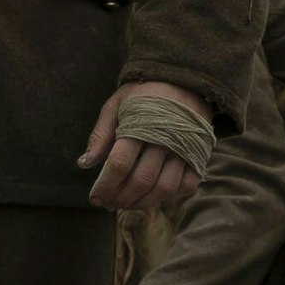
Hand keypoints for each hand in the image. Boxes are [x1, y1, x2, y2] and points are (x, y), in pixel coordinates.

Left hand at [80, 80, 205, 212]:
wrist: (184, 80)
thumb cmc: (143, 94)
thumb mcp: (116, 105)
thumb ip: (100, 134)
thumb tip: (84, 164)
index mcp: (140, 125)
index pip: (120, 164)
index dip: (105, 186)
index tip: (95, 198)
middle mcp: (165, 139)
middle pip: (141, 180)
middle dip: (121, 198)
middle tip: (109, 204)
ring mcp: (185, 148)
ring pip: (164, 188)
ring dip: (143, 203)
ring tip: (127, 204)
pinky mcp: (199, 154)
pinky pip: (187, 185)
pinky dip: (170, 197)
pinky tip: (153, 196)